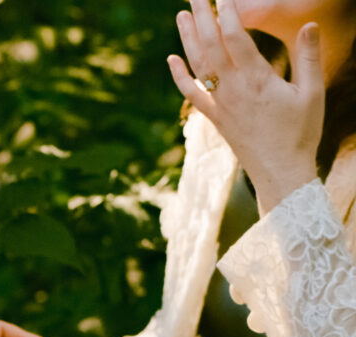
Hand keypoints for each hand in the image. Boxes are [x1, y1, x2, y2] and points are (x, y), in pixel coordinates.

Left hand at [168, 0, 321, 211]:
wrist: (279, 173)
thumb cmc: (301, 133)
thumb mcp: (312, 92)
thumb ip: (309, 57)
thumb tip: (309, 23)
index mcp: (257, 79)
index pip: (236, 38)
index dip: (227, 13)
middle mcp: (232, 89)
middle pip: (211, 46)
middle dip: (202, 17)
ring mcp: (219, 104)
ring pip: (198, 66)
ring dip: (188, 39)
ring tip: (181, 15)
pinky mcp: (214, 118)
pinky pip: (192, 93)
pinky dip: (180, 75)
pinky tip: (171, 59)